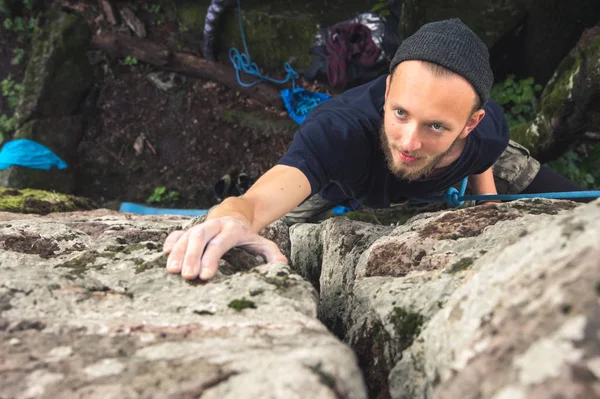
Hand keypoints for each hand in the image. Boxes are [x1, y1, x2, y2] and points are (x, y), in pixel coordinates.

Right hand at [162, 216, 287, 279]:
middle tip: (186, 276)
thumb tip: (282, 265)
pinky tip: (164, 254)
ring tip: (172, 271)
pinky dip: (171, 242)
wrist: (235, 214)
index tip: (205, 276)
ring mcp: (201, 226)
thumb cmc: (248, 236)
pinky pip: (178, 233)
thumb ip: (271, 253)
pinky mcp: (190, 229)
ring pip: (187, 235)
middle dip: (192, 255)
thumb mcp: (262, 242)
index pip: (220, 243)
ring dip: (178, 252)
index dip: (211, 259)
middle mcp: (215, 225)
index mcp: (233, 229)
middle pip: (200, 237)